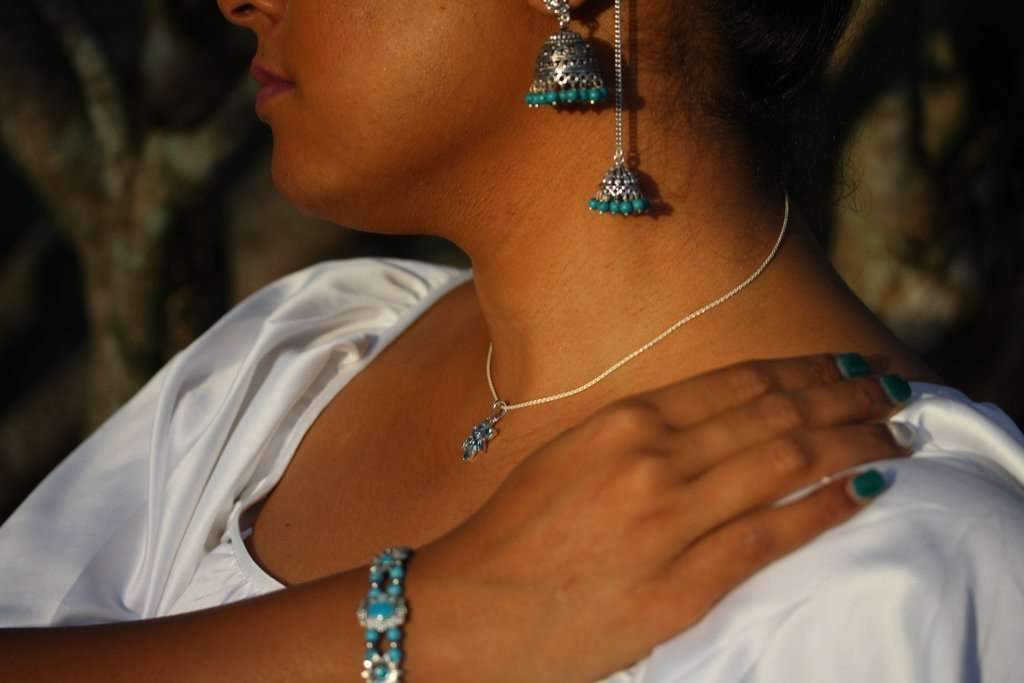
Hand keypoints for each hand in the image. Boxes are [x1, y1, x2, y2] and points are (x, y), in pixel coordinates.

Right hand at [415, 353, 914, 682]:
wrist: (469, 607)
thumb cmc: (515, 532)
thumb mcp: (573, 455)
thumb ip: (642, 434)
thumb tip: (715, 422)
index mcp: (624, 421)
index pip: (740, 383)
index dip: (804, 370)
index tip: (844, 366)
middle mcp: (653, 458)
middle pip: (775, 414)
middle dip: (844, 397)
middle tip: (891, 391)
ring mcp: (670, 519)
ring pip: (786, 464)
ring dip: (852, 443)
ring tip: (894, 435)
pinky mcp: (683, 583)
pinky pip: (773, 535)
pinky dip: (827, 507)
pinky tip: (864, 489)